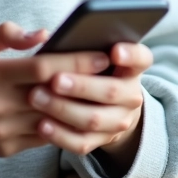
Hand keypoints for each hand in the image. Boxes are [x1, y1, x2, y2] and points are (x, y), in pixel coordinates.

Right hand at [0, 23, 112, 160]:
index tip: (101, 55)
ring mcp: (3, 130)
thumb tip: (41, 34)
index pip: (43, 68)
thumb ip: (4, 34)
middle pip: (55, 95)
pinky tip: (79, 113)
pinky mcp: (6, 148)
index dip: (76, 62)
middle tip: (113, 74)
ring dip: (80, 108)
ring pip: (54, 121)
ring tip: (102, 94)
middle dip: (87, 84)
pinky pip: (44, 138)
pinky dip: (63, 126)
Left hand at [28, 42, 151, 168]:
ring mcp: (119, 120)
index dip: (130, 54)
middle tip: (55, 80)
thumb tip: (44, 35)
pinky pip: (82, 142)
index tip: (114, 51)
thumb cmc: (92, 69)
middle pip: (111, 91)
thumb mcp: (94, 53)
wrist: (107, 106)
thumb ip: (80, 43)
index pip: (140, 58)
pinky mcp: (102, 140)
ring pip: (93, 118)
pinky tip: (41, 125)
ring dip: (64, 109)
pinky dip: (60, 135)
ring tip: (36, 98)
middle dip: (81, 86)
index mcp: (131, 67)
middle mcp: (131, 95)